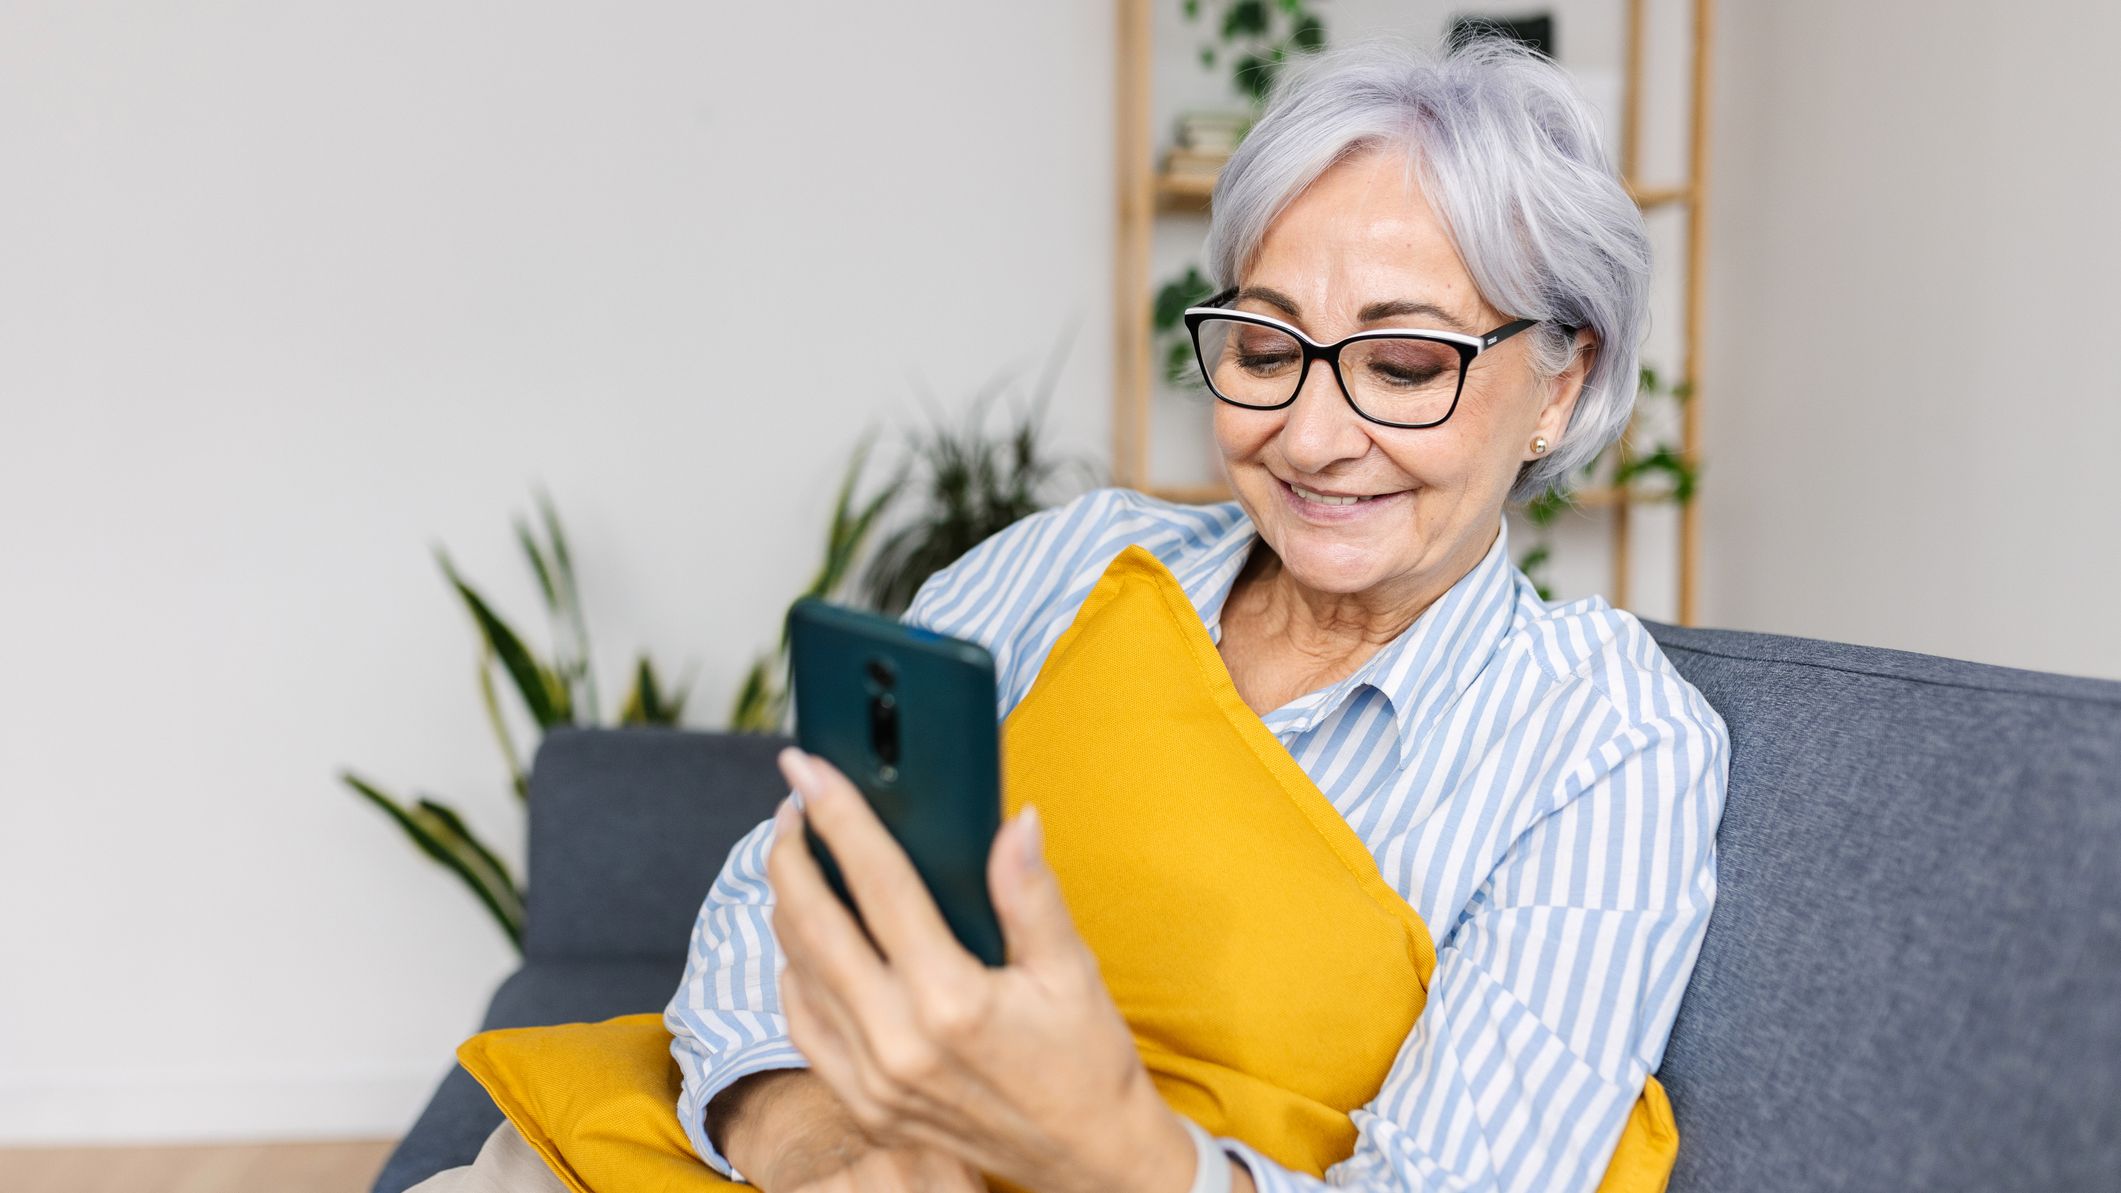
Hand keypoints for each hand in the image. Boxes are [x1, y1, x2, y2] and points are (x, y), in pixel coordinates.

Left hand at [765, 748, 1198, 1192]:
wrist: (1089, 1158)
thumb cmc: (1087, 1062)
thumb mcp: (1072, 971)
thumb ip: (1031, 894)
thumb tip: (1015, 821)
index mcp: (951, 1001)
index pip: (878, 885)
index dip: (838, 818)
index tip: (807, 770)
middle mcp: (898, 1043)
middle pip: (813, 925)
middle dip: (791, 855)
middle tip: (791, 808)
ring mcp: (874, 1081)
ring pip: (798, 974)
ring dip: (788, 908)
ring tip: (798, 861)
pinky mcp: (865, 1106)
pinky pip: (804, 1028)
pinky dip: (794, 975)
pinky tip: (806, 943)